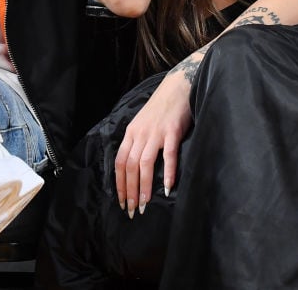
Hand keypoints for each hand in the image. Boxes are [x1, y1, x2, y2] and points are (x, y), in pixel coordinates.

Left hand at [114, 71, 191, 217]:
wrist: (178, 86)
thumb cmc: (162, 107)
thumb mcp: (143, 123)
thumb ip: (138, 141)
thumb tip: (135, 167)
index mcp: (131, 133)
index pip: (120, 162)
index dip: (119, 183)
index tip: (121, 201)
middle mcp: (140, 134)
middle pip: (130, 166)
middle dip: (129, 191)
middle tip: (132, 210)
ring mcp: (156, 133)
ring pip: (145, 164)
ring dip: (143, 187)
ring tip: (145, 204)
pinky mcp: (172, 132)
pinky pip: (168, 156)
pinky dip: (167, 173)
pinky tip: (167, 188)